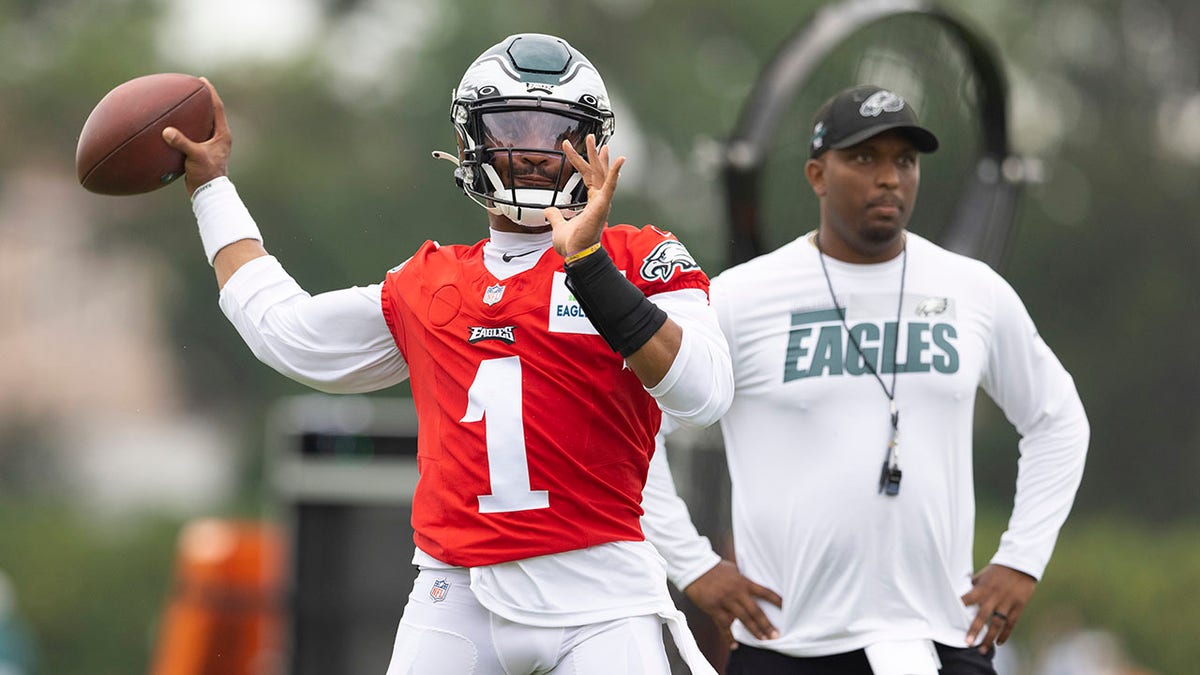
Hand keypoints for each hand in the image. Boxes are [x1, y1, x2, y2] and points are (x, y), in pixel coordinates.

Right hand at [162, 77, 231, 196]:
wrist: (208, 193)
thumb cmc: (207, 175)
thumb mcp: (195, 156)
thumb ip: (182, 143)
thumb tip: (167, 132)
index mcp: (222, 135)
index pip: (217, 108)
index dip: (210, 93)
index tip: (202, 81)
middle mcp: (218, 138)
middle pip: (210, 114)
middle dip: (201, 101)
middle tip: (190, 88)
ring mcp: (210, 145)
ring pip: (200, 125)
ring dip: (192, 115)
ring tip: (180, 104)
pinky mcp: (201, 153)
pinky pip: (192, 136)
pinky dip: (183, 129)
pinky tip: (171, 126)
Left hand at [544, 134, 624, 258]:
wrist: (576, 255)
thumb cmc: (572, 244)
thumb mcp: (559, 226)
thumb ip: (555, 216)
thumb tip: (548, 210)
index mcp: (592, 202)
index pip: (587, 176)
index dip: (578, 160)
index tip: (569, 147)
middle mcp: (600, 200)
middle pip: (597, 171)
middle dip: (593, 153)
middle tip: (590, 136)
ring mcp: (603, 202)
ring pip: (603, 174)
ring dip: (601, 157)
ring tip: (599, 142)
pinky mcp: (603, 205)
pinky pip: (611, 186)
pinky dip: (615, 173)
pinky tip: (621, 159)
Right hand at [684, 560, 781, 647]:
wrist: (695, 567)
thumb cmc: (715, 567)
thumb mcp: (733, 570)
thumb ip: (743, 580)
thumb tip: (753, 588)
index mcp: (743, 582)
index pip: (764, 592)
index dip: (776, 600)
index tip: (785, 607)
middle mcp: (736, 592)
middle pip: (755, 611)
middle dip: (766, 624)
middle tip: (776, 635)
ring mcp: (725, 601)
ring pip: (742, 620)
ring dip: (754, 631)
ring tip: (763, 640)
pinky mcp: (713, 608)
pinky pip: (723, 626)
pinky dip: (729, 637)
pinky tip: (734, 645)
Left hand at [961, 564, 1035, 652]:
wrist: (1021, 565)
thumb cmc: (997, 570)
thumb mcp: (982, 575)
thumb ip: (972, 587)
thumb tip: (959, 594)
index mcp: (983, 587)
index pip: (968, 599)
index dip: (960, 607)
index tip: (950, 617)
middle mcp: (994, 596)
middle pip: (983, 616)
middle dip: (975, 630)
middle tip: (967, 643)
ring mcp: (1007, 602)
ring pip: (997, 623)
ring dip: (990, 637)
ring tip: (983, 649)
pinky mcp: (1018, 606)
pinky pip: (1011, 623)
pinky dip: (1005, 634)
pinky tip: (999, 643)